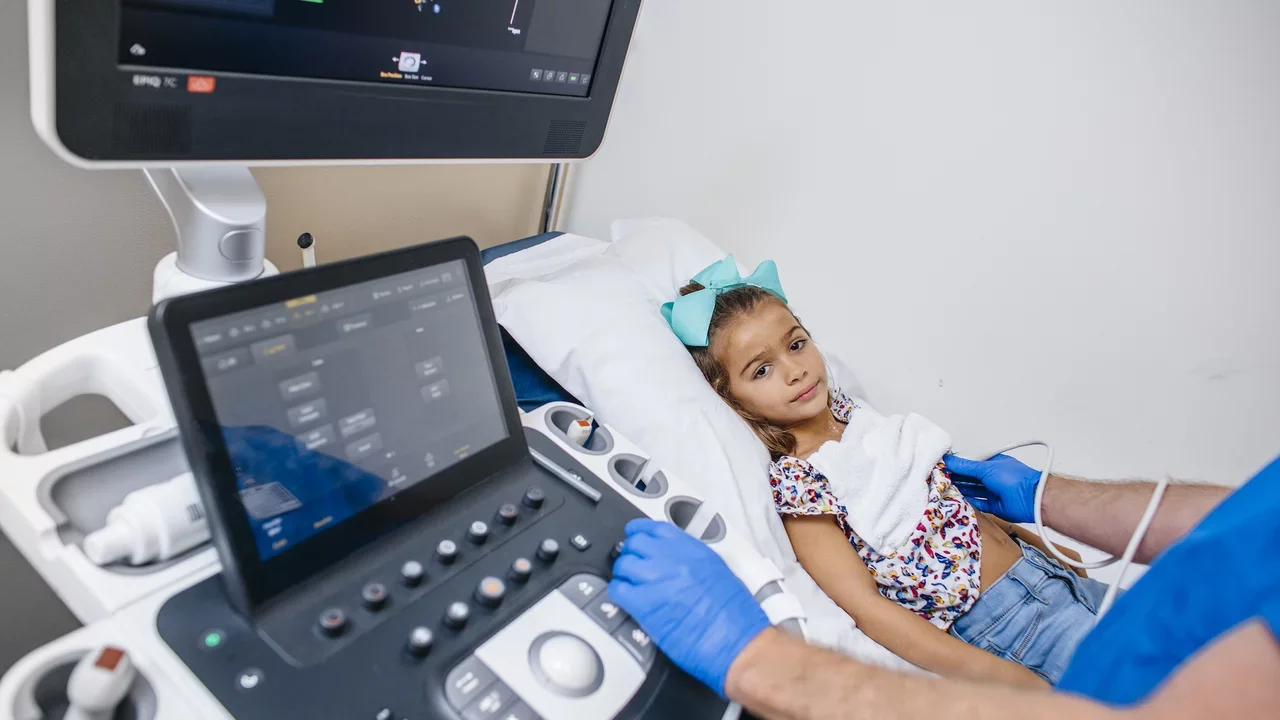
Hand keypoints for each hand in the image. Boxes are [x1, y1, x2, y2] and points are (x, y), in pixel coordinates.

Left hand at [609, 519, 769, 696]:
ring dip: (624, 574)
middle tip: (632, 565)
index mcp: (693, 550)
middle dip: (631, 554)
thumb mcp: (719, 573)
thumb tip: (678, 562)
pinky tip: (626, 600)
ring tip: (630, 585)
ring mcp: (658, 580)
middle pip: (635, 543)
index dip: (640, 531)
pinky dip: (618, 593)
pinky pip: (619, 590)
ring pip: (623, 565)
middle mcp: (674, 560)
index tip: (635, 534)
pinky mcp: (646, 605)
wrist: (738, 642)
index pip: (656, 528)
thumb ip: (694, 562)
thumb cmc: (737, 617)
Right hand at [943, 453, 1041, 523]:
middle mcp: (992, 476)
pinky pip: (978, 503)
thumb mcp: (986, 468)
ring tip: (944, 489)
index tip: (941, 466)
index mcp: (991, 463)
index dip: (956, 464)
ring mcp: (993, 491)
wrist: (1031, 499)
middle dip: (955, 477)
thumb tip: (948, 460)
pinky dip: (968, 501)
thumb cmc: (1014, 478)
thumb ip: (965, 466)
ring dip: (960, 489)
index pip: (969, 463)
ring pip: (972, 490)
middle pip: (969, 477)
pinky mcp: (993, 505)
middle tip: (938, 478)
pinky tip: (957, 499)